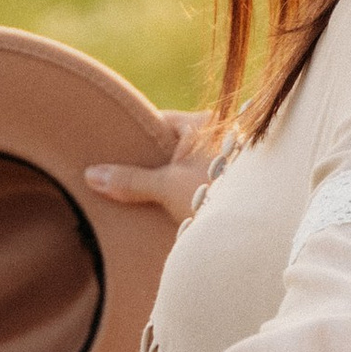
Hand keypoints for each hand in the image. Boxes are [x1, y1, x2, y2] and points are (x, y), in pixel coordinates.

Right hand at [85, 109, 216, 232]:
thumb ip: (130, 181)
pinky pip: (193, 182)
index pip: (159, 121)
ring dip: (161, 180)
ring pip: (182, 166)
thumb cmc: (216, 196)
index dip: (132, 136)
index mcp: (204, 123)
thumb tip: (92, 175)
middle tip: (114, 174)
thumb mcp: (167, 187)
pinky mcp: (229, 186)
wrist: (259, 230)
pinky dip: (177, 192)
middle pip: (169, 145)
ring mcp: (226, 162)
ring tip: (130, 192)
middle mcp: (218, 136)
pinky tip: (158, 205)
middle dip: (145, 162)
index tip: (109, 151)